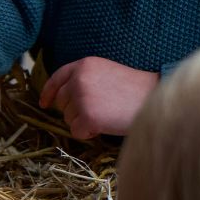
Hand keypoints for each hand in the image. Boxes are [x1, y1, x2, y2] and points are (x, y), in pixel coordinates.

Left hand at [39, 57, 158, 139]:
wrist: (155, 99)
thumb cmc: (134, 89)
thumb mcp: (106, 73)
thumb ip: (83, 80)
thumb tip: (60, 99)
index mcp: (84, 65)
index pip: (57, 78)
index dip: (48, 92)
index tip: (44, 103)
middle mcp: (79, 80)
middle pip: (61, 103)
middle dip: (74, 111)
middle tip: (99, 110)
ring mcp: (82, 98)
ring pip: (68, 119)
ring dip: (84, 122)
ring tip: (107, 114)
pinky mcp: (87, 117)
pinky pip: (76, 132)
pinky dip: (89, 133)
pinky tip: (107, 124)